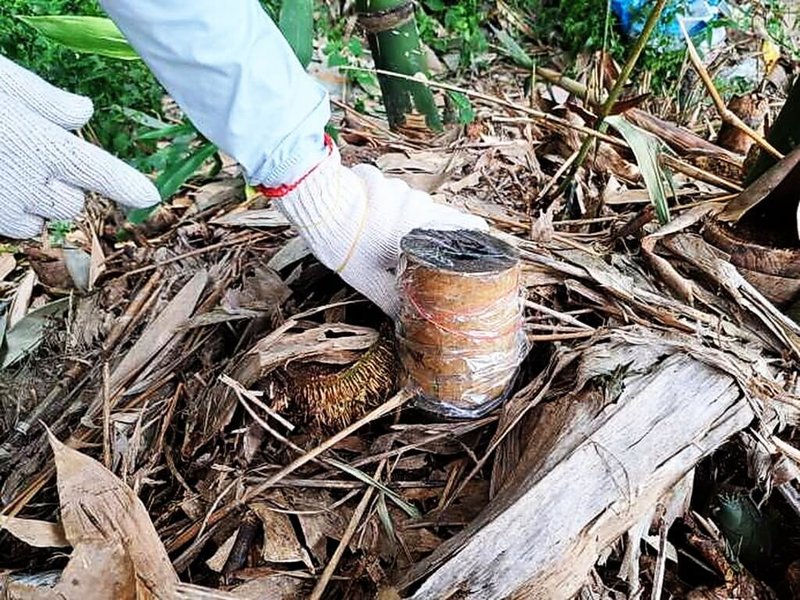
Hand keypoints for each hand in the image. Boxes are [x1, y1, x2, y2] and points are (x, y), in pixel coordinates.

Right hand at [0, 55, 159, 238]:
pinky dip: (13, 211)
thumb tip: (83, 111)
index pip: (98, 171)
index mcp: (39, 144)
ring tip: (7, 167)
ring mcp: (1, 206)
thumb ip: (46, 101)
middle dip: (65, 185)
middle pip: (72, 203)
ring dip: (38, 201)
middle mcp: (25, 182)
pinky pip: (15, 227)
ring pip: (45, 217)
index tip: (150, 198)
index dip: (126, 185)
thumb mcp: (3, 81)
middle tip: (35, 156)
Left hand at [269, 143, 486, 316]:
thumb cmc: (346, 247)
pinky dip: (383, 204)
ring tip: (385, 235)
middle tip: (422, 248)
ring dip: (404, 217)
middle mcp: (417, 202)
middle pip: (438, 215)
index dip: (475, 234)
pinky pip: (389, 192)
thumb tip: (407, 322)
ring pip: (412, 203)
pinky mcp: (379, 177)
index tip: (481, 242)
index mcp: (422, 228)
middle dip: (433, 231)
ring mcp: (397, 187)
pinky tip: (368, 216)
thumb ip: (392, 301)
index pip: (465, 226)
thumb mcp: (370, 282)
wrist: (318, 206)